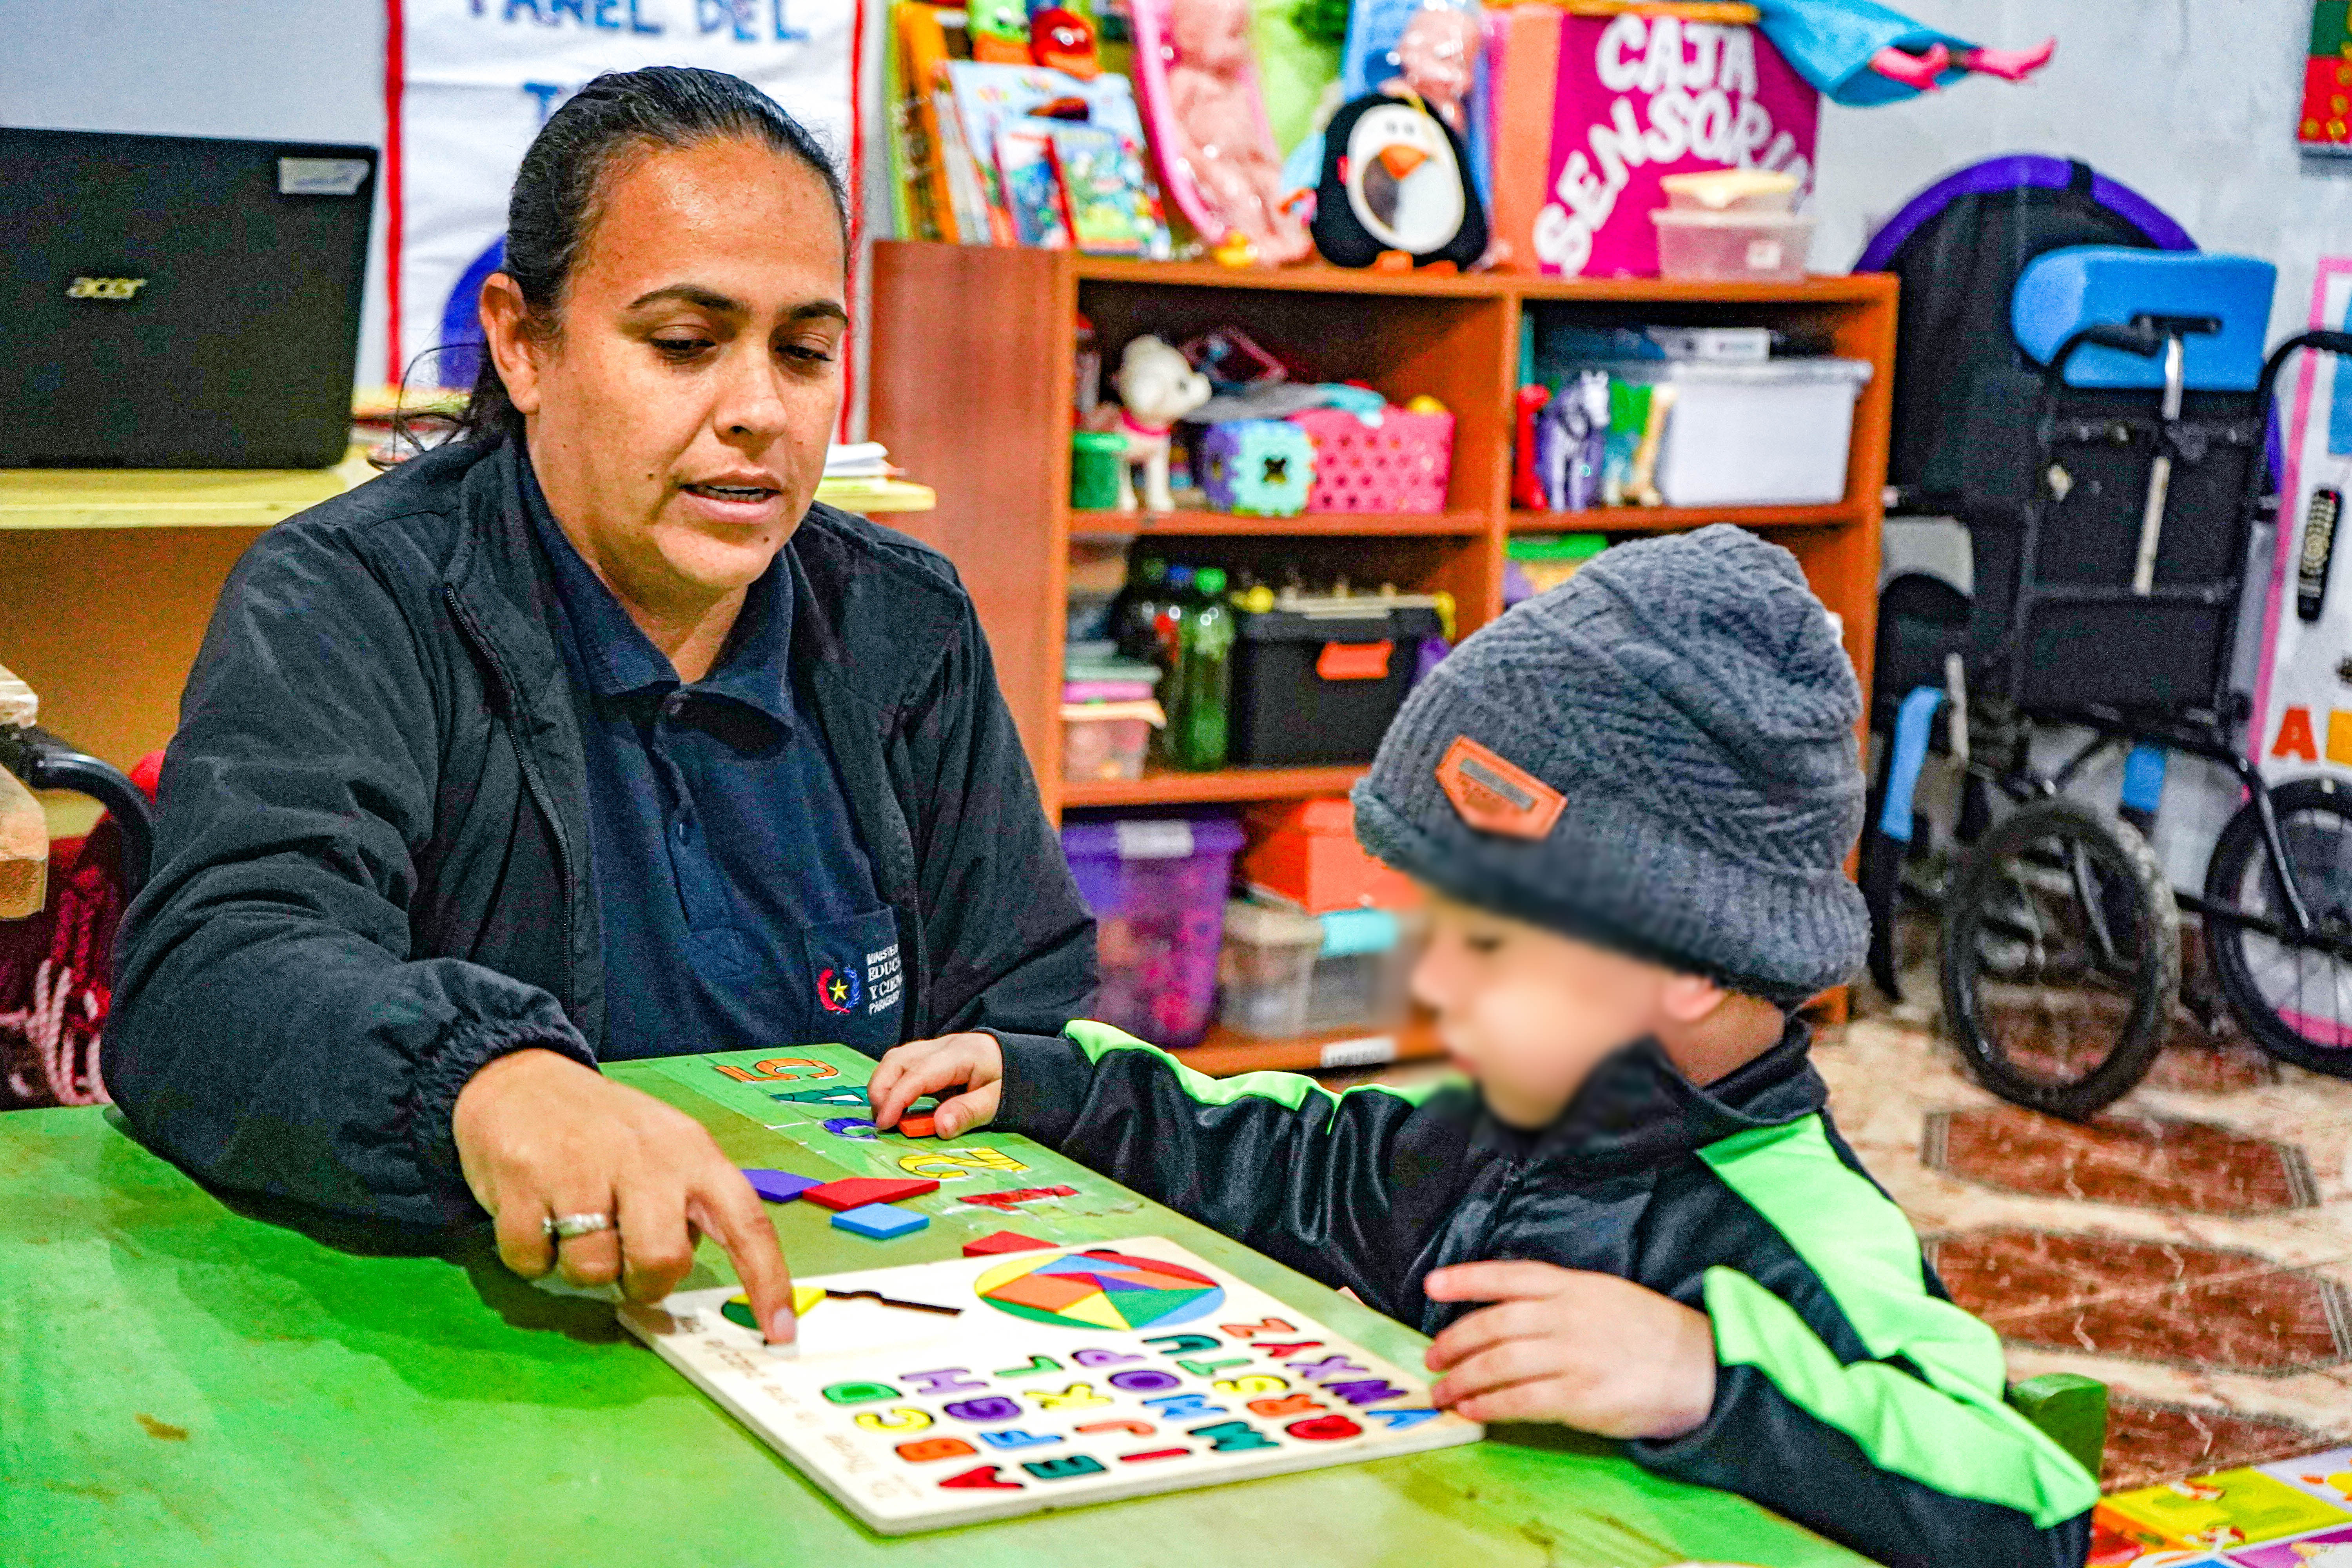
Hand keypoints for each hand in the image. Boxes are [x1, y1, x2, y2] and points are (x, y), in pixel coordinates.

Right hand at [453, 1048, 796, 1342]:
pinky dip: (532, 1256)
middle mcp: (645, 1157)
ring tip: (573, 1226)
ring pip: (592, 1270)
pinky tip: (536, 1216)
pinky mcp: (523, 1179)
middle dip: (643, 1283)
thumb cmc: (605, 1130)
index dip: (767, 1279)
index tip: (780, 1331)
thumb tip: (687, 1270)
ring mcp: (582, 1166)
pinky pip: (532, 1260)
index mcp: (692, 1153)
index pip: (747, 1221)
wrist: (521, 1079)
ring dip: (581, 1268)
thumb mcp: (664, 1150)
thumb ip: (686, 1205)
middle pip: (662, 1260)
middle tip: (625, 1264)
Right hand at [867, 1032, 1003, 1136]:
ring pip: (895, 1059)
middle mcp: (943, 1045)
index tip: (884, 1123)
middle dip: (881, 1090)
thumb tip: (939, 1127)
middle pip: (897, 1059)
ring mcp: (935, 1047)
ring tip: (886, 1116)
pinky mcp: (932, 1055)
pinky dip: (893, 1084)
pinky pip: (904, 1065)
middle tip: (881, 1122)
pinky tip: (897, 1106)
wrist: (1022, 1060)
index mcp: (961, 1054)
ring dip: (884, 1086)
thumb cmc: (1011, 1079)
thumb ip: (969, 1112)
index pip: (918, 1073)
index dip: (896, 1098)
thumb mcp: (997, 1100)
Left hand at [1422, 1261, 1716, 1439]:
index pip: (1508, 1275)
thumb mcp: (1605, 1295)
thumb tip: (1505, 1313)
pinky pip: (1521, 1401)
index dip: (1466, 1279)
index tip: (1432, 1285)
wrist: (1702, 1370)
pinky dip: (1489, 1405)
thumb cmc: (1650, 1334)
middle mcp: (1568, 1316)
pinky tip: (1471, 1410)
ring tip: (1442, 1391)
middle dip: (1454, 1341)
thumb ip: (1559, 1299)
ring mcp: (1574, 1356)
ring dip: (1462, 1379)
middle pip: (1493, 1325)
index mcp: (1574, 1286)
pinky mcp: (1581, 1397)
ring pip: (1499, 1364)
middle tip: (1431, 1357)